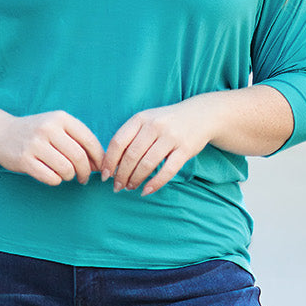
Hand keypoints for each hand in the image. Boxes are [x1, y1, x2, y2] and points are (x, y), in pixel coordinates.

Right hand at [0, 109, 104, 185]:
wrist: (0, 133)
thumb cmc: (36, 133)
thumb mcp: (57, 128)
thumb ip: (79, 142)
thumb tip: (100, 165)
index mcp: (60, 118)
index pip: (89, 140)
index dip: (99, 158)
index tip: (99, 168)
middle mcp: (48, 128)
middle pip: (79, 157)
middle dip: (85, 172)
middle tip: (84, 178)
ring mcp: (35, 144)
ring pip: (66, 169)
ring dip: (69, 176)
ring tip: (66, 175)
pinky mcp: (24, 160)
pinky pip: (51, 177)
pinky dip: (56, 180)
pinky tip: (53, 176)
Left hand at [102, 98, 221, 195]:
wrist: (200, 115)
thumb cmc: (167, 122)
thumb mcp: (147, 121)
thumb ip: (130, 138)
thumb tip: (111, 165)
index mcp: (140, 118)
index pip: (118, 142)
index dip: (109, 161)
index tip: (104, 176)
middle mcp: (154, 126)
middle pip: (131, 156)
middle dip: (121, 175)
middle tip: (117, 187)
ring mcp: (171, 137)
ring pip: (147, 164)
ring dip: (136, 180)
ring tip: (131, 188)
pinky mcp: (185, 149)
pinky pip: (167, 170)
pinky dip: (155, 183)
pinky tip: (147, 191)